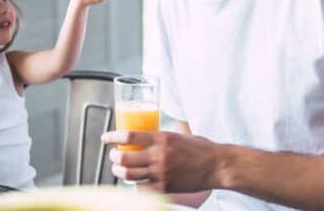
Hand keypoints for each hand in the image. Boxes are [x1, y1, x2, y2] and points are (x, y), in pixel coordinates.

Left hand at [101, 130, 219, 192]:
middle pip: (124, 157)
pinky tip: (135, 181)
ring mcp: (161, 173)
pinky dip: (135, 184)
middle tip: (113, 155)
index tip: (105, 138)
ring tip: (118, 168)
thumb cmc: (200, 148)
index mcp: (161, 138)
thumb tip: (146, 137)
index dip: (112, 137)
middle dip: (113, 157)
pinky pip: (141, 188)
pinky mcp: (165, 187)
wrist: (217, 165)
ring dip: (119, 171)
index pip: (129, 136)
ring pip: (128, 175)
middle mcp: (159, 155)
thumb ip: (161, 137)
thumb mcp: (178, 135)